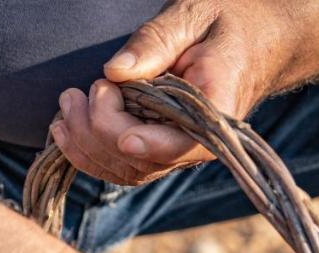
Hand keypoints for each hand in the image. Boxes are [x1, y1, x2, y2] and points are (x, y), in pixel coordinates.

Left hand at [50, 0, 292, 185]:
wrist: (253, 40)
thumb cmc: (228, 23)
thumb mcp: (194, 16)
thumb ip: (156, 42)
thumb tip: (115, 71)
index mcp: (216, 111)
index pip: (181, 144)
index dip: (146, 143)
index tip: (118, 126)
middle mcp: (197, 142)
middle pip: (142, 161)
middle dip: (98, 130)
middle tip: (79, 91)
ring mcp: (175, 151)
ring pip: (125, 171)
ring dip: (85, 145)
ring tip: (67, 104)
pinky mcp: (157, 150)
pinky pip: (120, 167)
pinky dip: (87, 153)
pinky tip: (65, 127)